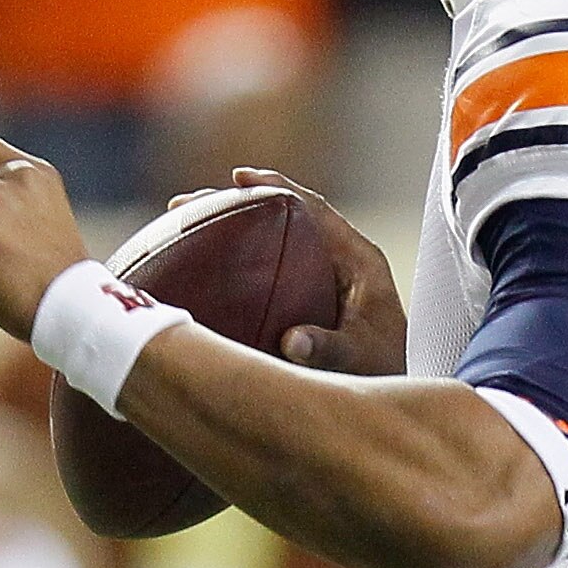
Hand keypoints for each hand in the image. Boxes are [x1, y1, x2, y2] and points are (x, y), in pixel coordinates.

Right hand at [170, 167, 406, 375]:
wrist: (390, 390)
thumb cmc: (385, 371)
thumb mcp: (360, 359)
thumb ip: (330, 348)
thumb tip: (291, 342)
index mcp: (357, 259)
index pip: (313, 209)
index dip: (277, 188)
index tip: (239, 177)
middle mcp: (335, 260)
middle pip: (281, 218)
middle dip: (234, 205)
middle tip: (186, 205)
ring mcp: (316, 278)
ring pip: (267, 242)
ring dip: (227, 230)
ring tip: (178, 225)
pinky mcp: (301, 299)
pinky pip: (262, 271)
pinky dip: (230, 266)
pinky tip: (194, 274)